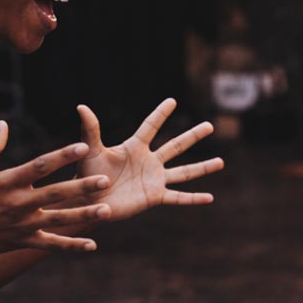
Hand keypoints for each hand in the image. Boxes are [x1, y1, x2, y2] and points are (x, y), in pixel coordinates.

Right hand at [0, 121, 113, 255]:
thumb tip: (3, 124)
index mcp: (7, 182)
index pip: (40, 166)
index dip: (62, 156)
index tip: (83, 146)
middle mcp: (18, 203)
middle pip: (56, 194)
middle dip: (82, 187)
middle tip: (105, 181)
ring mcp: (23, 225)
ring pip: (59, 220)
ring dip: (84, 215)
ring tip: (108, 211)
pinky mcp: (23, 241)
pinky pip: (51, 245)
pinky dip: (71, 246)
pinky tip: (92, 245)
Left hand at [75, 99, 223, 221]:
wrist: (89, 202)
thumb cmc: (87, 175)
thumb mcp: (90, 151)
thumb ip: (90, 130)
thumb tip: (81, 106)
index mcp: (135, 148)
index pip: (151, 126)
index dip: (161, 114)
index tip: (172, 101)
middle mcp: (149, 162)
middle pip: (176, 146)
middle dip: (193, 136)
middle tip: (210, 125)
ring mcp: (154, 179)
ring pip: (184, 172)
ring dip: (203, 167)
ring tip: (221, 162)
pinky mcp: (155, 196)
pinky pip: (178, 197)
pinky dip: (193, 199)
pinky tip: (209, 198)